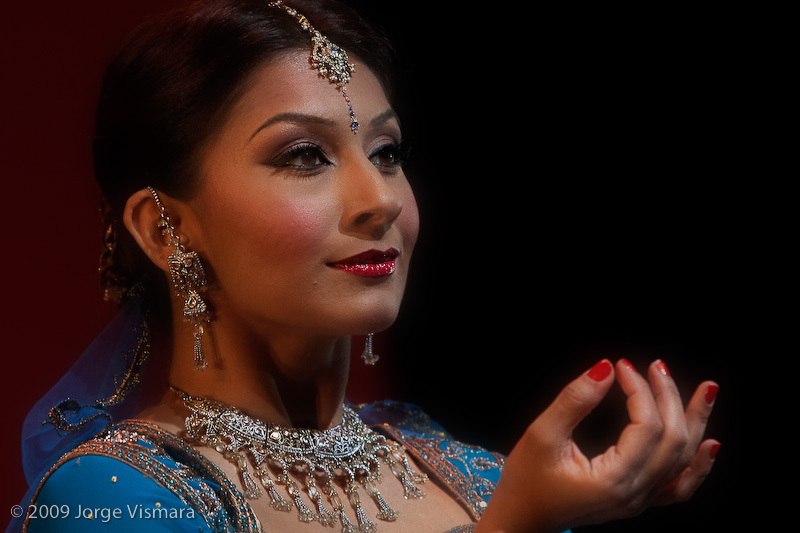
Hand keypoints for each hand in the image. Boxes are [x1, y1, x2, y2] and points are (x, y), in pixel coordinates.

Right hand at [475, 359, 719, 532]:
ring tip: (707, 390)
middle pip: (672, 440)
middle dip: (669, 396)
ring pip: (683, 459)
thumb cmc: (526, 480)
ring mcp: (640, 501)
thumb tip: (604, 368)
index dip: (640, 390)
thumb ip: (574, 401)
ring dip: (695, 421)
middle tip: (656, 365)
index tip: (622, 365)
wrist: (522, 518)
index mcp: (612, 480)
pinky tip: (711, 444)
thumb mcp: (542, 435)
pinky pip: (680, 486)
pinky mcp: (638, 501)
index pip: (646, 427)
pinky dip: (699, 465)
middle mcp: (634, 495)